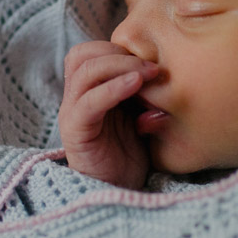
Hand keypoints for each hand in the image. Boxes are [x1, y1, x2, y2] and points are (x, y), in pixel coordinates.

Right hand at [58, 40, 157, 189]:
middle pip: (82, 55)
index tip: (153, 57)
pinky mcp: (75, 132)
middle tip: (151, 66)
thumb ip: (146, 94)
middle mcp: (76, 98)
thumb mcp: (142, 115)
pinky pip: (89, 102)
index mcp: (90, 90)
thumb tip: (164, 73)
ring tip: (146, 74)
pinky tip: (135, 85)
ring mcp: (72, 114)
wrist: (121, 191)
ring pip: (83, 72)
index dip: (119, 47)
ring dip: (118, 66)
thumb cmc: (133, 153)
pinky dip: (112, 88)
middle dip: (118, 52)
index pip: (92, 51)